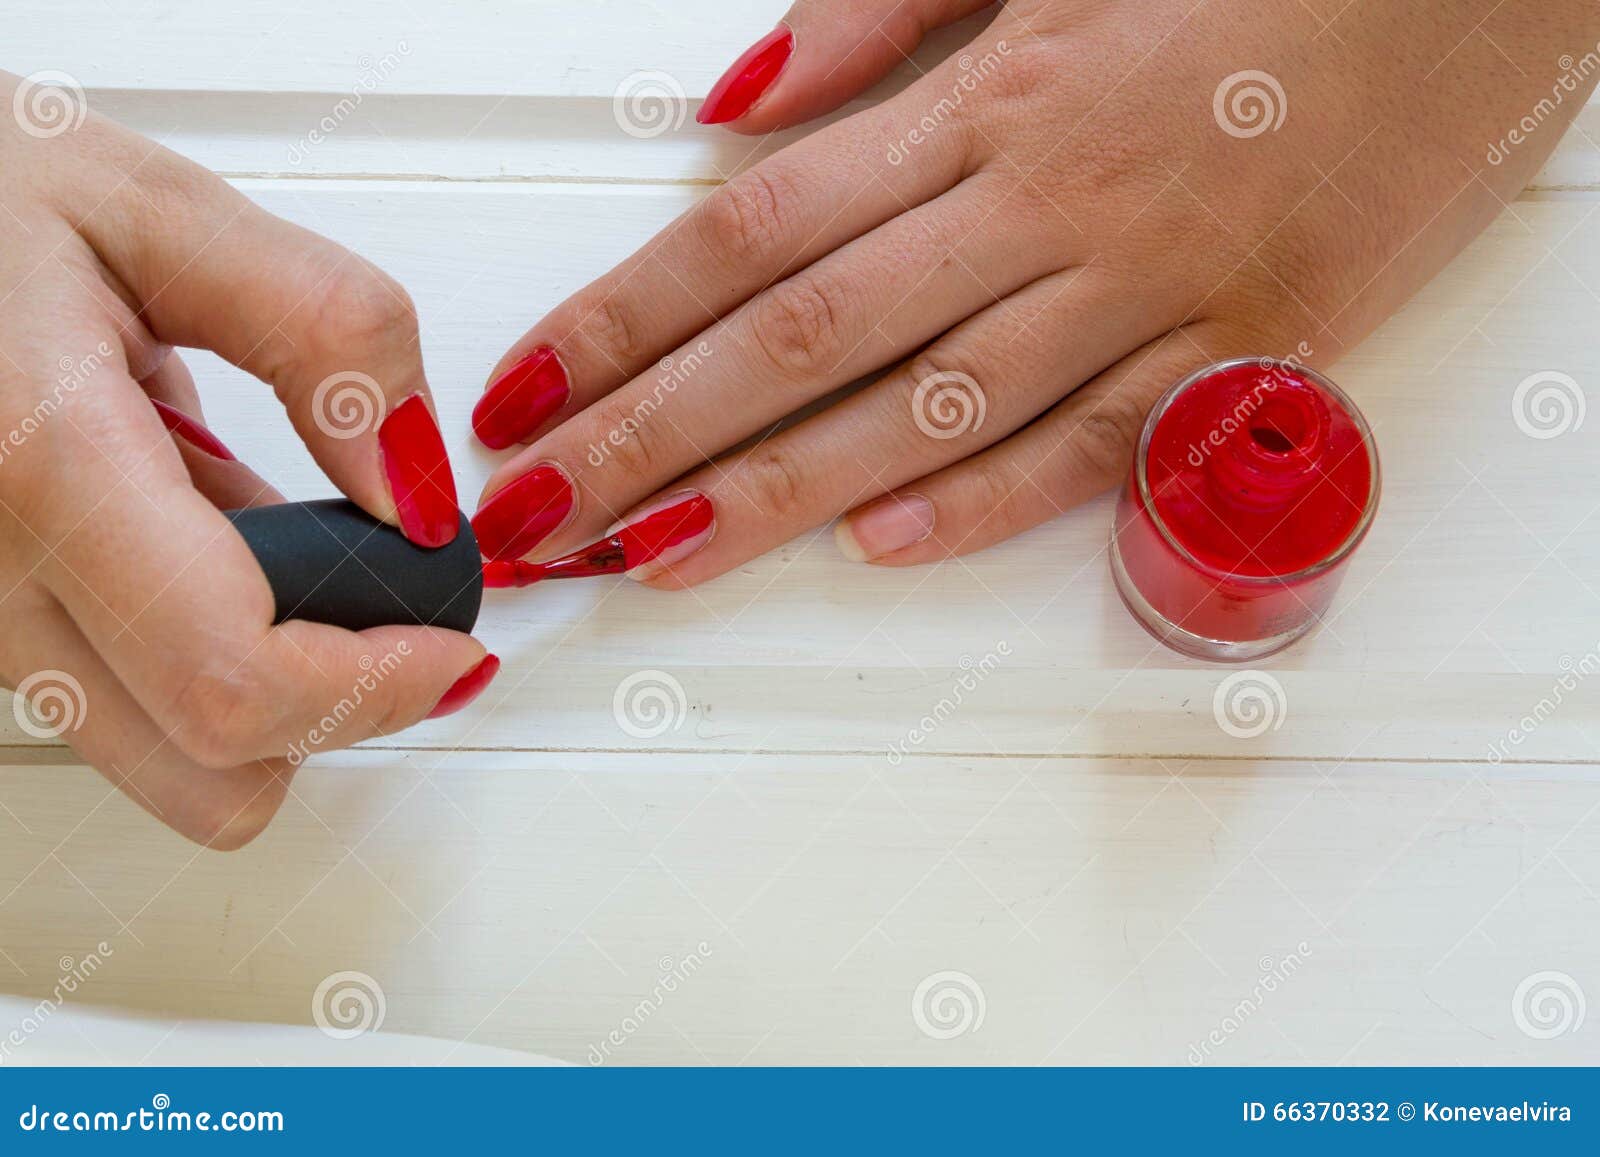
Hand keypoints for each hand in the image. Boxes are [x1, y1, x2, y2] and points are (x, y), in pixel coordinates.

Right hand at [0, 72, 490, 847]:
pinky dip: (203, 648)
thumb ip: (322, 334)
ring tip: (294, 537)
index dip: (376, 687)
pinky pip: (120, 693)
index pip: (233, 680)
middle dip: (337, 706)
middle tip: (400, 605)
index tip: (454, 644)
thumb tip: (419, 486)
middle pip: (207, 766)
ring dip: (271, 683)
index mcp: (37, 465)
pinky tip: (214, 527)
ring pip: (163, 752)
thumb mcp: (160, 211)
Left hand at [470, 0, 1598, 583]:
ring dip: (774, 498)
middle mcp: (1047, 207)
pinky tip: (884, 551)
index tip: (528, 393)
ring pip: (923, 413)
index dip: (620, 323)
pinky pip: (1093, 446)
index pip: (751, 237)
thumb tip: (734, 106)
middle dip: (648, 437)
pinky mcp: (1238, 354)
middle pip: (801, 343)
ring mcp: (1143, 293)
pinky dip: (987, 503)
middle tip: (540, 516)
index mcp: (989, 103)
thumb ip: (873, 16)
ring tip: (653, 555)